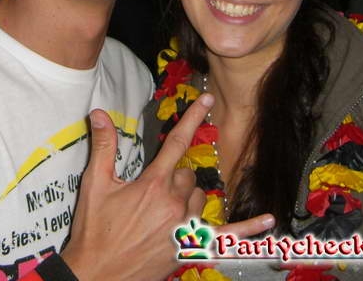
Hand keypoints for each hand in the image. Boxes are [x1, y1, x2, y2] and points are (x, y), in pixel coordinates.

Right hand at [61, 94, 274, 280]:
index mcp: (153, 185)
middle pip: (187, 175)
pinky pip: (228, 238)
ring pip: (200, 199)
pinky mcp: (191, 248)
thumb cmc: (94, 231)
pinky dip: (249, 230)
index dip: (191, 119)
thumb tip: (99, 113)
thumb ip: (103, 146)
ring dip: (186, 198)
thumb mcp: (95, 185)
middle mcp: (174, 204)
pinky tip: (268, 221)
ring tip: (158, 213)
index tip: (206, 99)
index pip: (176, 143)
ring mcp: (185, 227)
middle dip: (172, 177)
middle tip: (146, 193)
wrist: (97, 274)